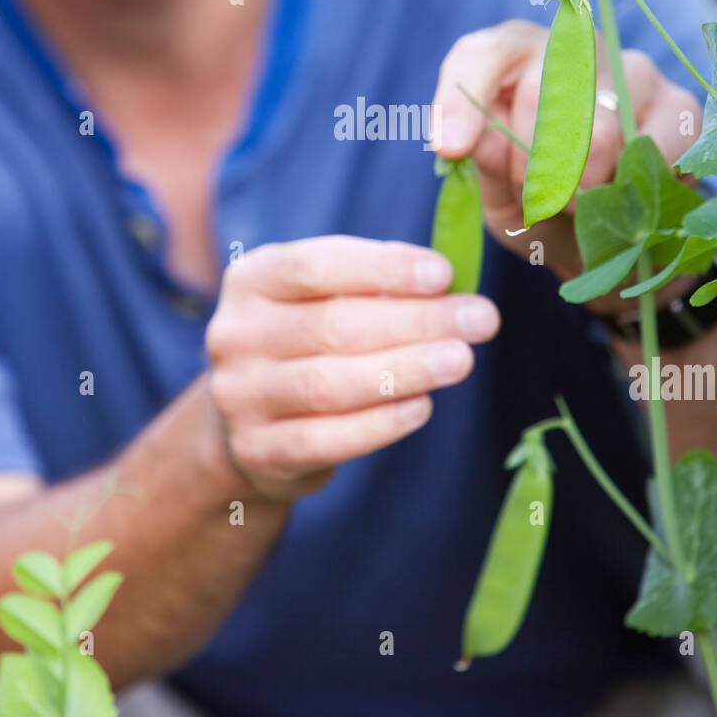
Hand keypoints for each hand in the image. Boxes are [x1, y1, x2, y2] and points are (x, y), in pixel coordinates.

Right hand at [205, 237, 500, 501]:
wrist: (253, 419)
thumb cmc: (310, 341)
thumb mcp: (325, 297)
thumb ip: (375, 286)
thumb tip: (447, 284)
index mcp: (253, 279)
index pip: (318, 265)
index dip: (385, 268)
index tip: (444, 275)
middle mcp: (235, 333)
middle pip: (334, 326)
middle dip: (417, 322)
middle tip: (481, 320)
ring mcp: (240, 395)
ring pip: (330, 384)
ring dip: (405, 371)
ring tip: (461, 361)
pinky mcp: (257, 450)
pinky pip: (325, 439)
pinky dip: (379, 425)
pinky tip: (421, 408)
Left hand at [432, 20, 701, 313]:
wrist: (604, 238)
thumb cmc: (536, 197)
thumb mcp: (495, 190)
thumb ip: (482, 162)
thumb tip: (469, 140)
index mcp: (514, 55)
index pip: (484, 53)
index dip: (462, 98)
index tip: (451, 149)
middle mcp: (575, 45)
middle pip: (542, 92)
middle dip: (530, 164)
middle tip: (535, 197)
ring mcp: (633, 69)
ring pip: (601, 128)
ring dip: (580, 186)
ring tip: (575, 203)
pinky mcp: (680, 105)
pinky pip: (653, 147)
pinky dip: (628, 186)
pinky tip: (618, 194)